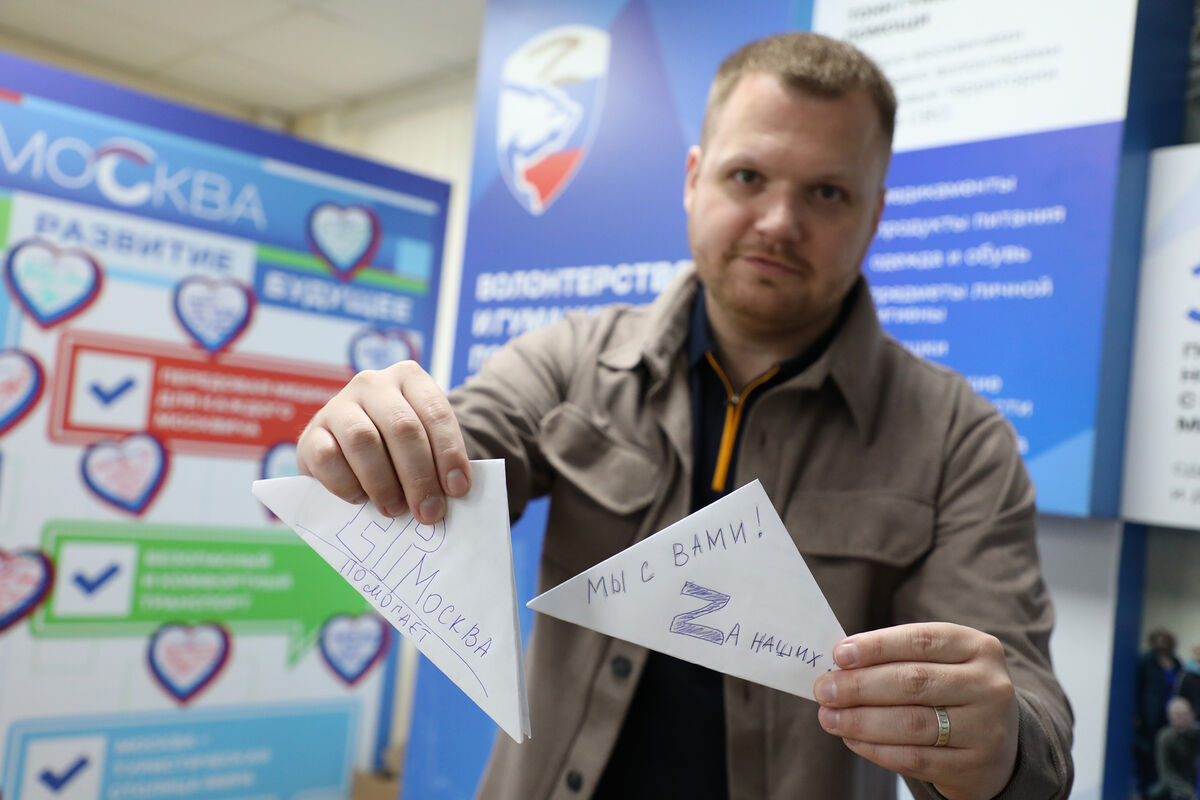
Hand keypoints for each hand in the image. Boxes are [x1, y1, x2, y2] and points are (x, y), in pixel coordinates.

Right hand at [296, 361, 470, 523]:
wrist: (349, 450)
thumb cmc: (398, 449)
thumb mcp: (423, 444)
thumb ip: (435, 463)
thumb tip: (445, 498)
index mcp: (409, 378)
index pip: (435, 412)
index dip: (449, 453)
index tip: (457, 489)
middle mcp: (373, 383)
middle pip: (401, 427)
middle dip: (419, 475)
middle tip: (428, 512)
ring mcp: (338, 405)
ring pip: (363, 440)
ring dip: (383, 482)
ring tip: (395, 509)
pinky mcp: (311, 433)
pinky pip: (327, 457)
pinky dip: (346, 483)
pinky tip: (360, 498)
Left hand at [813, 622, 1018, 799]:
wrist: (998, 744)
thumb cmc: (951, 692)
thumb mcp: (939, 664)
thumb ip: (897, 660)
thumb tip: (839, 666)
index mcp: (978, 647)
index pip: (921, 640)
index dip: (877, 647)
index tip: (839, 655)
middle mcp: (989, 686)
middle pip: (914, 682)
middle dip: (860, 686)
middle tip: (825, 690)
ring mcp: (986, 728)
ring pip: (912, 722)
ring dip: (861, 720)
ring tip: (830, 717)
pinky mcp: (974, 766)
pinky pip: (915, 758)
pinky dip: (876, 749)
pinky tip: (852, 740)